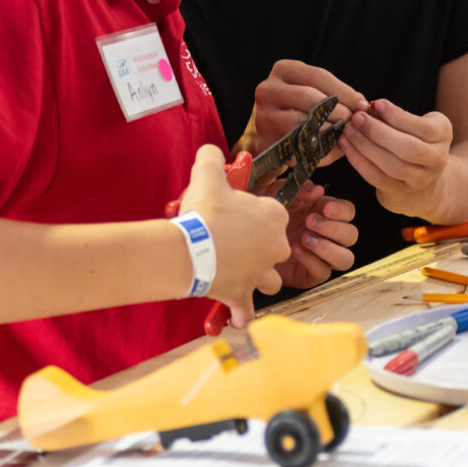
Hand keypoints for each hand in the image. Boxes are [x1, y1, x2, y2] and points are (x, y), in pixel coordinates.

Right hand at [179, 145, 289, 326]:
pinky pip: (248, 310)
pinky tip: (238, 316)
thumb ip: (212, 159)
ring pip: (269, 278)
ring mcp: (261, 273)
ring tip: (238, 272)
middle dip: (259, 246)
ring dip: (258, 276)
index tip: (236, 213)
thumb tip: (210, 151)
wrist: (191, 249)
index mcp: (274, 217)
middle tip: (232, 241)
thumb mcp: (208, 175)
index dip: (254, 213)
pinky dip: (243, 314)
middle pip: (275, 246)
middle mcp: (275, 246)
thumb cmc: (205, 212)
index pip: (274, 213)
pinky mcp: (244, 294)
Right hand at [244, 59, 368, 165]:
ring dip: (327, 129)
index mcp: (284, 70)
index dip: (343, 90)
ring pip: (300, 120)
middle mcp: (268, 88)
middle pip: (308, 96)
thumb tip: (363, 104)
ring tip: (343, 134)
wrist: (271, 137)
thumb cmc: (300, 111)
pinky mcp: (263, 138)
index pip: (317, 75)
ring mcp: (263, 113)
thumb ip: (337, 96)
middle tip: (354, 121)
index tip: (363, 104)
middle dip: (337, 110)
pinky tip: (330, 147)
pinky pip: (296, 142)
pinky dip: (316, 146)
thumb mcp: (315, 95)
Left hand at [271, 181, 356, 288]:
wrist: (249, 243)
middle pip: (351, 235)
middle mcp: (329, 235)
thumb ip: (298, 190)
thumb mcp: (279, 197)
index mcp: (324, 213)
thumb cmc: (266, 218)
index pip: (348, 212)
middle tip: (310, 222)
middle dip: (333, 228)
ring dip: (328, 248)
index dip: (341, 210)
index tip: (325, 208)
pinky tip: (295, 250)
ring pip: (346, 258)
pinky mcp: (313, 274)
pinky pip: (324, 272)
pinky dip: (311, 260)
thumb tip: (318, 190)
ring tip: (305, 238)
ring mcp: (323, 257)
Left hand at [340, 99, 452, 215]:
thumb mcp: (413, 124)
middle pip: (409, 149)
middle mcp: (437, 160)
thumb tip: (367, 106)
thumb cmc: (413, 140)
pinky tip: (347, 146)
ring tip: (349, 130)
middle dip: (379, 132)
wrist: (423, 181)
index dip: (399, 117)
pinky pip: (377, 177)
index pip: (424, 128)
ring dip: (366, 146)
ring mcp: (420, 180)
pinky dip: (359, 161)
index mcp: (443, 134)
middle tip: (357, 118)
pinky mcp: (400, 193)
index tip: (376, 104)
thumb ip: (394, 115)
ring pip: (393, 166)